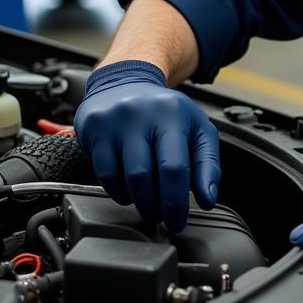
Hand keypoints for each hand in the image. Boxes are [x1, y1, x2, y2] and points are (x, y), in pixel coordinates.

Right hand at [74, 60, 219, 232]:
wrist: (125, 82)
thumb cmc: (165, 111)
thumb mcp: (196, 128)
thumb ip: (208, 163)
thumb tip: (208, 198)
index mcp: (173, 115)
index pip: (175, 168)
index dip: (176, 201)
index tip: (178, 220)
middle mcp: (142, 115)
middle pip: (147, 176)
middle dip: (156, 206)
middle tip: (162, 216)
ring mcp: (115, 122)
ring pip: (124, 178)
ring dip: (138, 201)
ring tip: (148, 204)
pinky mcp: (94, 129)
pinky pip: (104, 174)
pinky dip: (117, 191)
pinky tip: (128, 191)